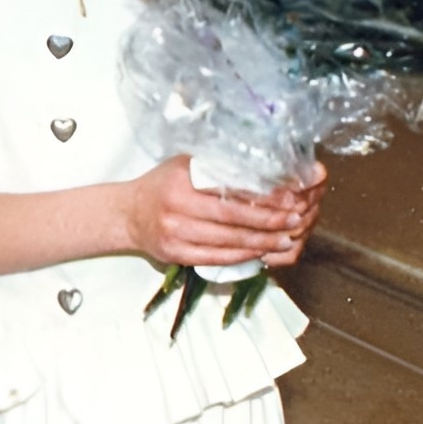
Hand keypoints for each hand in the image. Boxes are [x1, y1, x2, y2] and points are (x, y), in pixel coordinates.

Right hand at [121, 156, 321, 268]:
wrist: (127, 214)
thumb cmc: (162, 185)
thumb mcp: (183, 165)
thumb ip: (216, 166)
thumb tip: (264, 168)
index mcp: (182, 179)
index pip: (231, 189)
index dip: (263, 195)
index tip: (289, 197)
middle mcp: (177, 206)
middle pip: (233, 217)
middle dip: (269, 220)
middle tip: (294, 220)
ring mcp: (176, 233)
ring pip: (229, 241)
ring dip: (262, 242)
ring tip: (285, 238)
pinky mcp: (176, 255)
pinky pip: (217, 258)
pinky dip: (242, 256)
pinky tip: (260, 252)